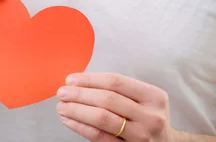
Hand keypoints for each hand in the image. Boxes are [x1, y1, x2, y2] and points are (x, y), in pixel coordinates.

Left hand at [56, 73, 178, 140]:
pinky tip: (69, 120)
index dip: (89, 79)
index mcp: (153, 96)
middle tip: (62, 92)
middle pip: (107, 100)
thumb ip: (117, 90)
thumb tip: (78, 83)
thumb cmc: (147, 115)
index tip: (70, 79)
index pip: (115, 82)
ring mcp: (141, 135)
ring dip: (76, 111)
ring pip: (102, 119)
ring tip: (62, 106)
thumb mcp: (143, 98)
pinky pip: (99, 137)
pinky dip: (80, 127)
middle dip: (79, 94)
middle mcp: (150, 116)